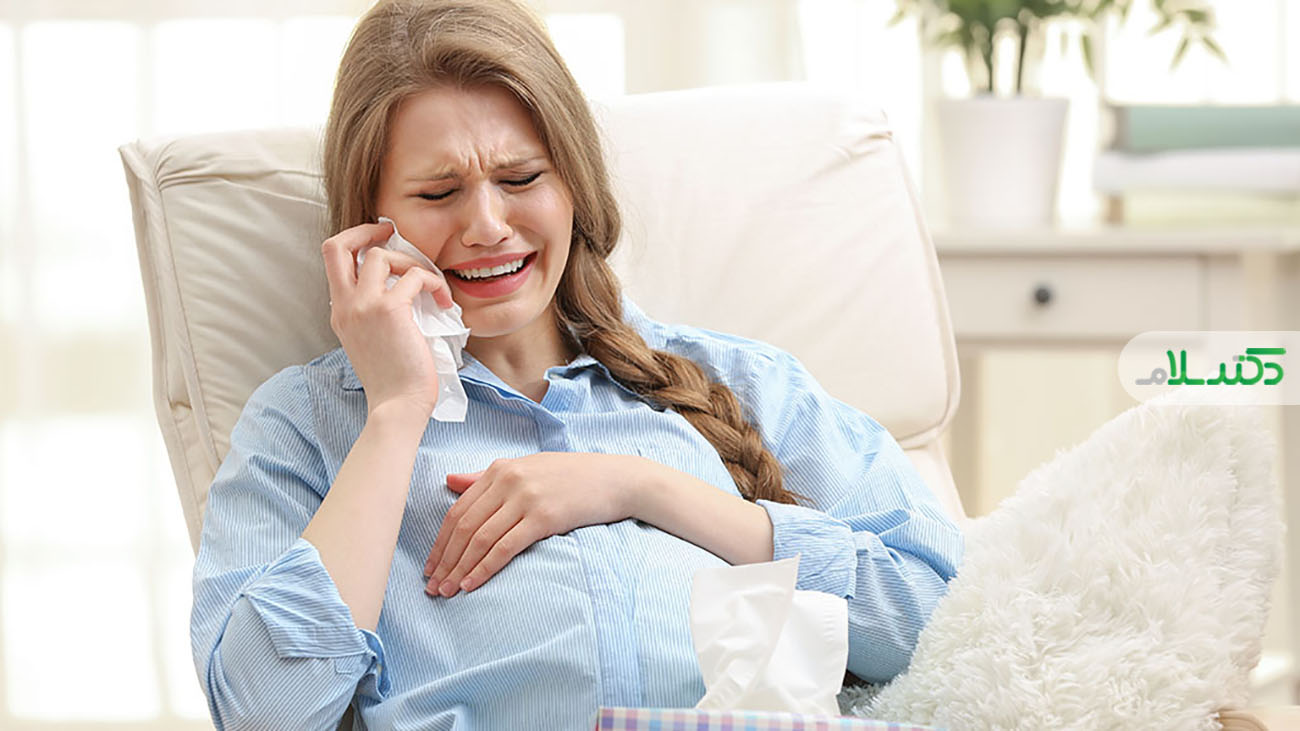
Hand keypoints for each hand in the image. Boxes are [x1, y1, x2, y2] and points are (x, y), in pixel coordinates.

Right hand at [321, 220, 453, 417]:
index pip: (333, 262)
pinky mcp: (390, 309)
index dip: (354, 243)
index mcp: (340, 313)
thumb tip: (402, 290)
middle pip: (336, 245)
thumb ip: (373, 315)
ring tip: (431, 285)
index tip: (379, 243)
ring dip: (412, 263)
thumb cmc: (394, 380)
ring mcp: (364, 305)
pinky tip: (444, 301)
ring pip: (382, 256)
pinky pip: (416, 276)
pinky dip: (434, 282)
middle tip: (391, 232)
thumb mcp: (371, 342)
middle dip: (365, 230)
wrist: (398, 406)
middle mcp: (345, 305)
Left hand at [423, 453, 642, 596]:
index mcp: (500, 468)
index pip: (457, 510)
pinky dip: (484, 568)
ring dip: (459, 569)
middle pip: (464, 526)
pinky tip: (472, 584)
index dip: (440, 542)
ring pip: (480, 539)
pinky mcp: (544, 517)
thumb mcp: (527, 469)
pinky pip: (504, 547)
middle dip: (444, 560)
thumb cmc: (571, 477)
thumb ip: (486, 476)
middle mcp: (508, 480)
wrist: (616, 479)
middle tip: (432, 587)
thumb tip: (449, 482)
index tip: (430, 567)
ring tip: (446, 591)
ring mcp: (526, 498)